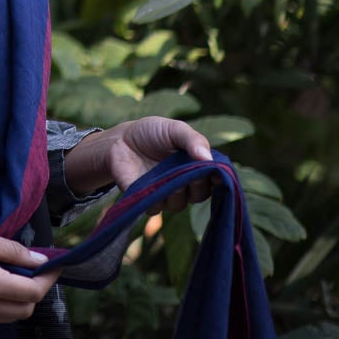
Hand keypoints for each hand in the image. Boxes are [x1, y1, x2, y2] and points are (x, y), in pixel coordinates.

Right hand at [0, 222, 59, 323]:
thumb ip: (11, 251)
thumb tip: (39, 260)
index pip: (33, 292)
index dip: (48, 278)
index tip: (54, 265)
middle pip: (24, 310)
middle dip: (34, 291)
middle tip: (31, 269)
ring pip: (7, 316)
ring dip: (17, 300)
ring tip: (10, 274)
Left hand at [64, 116, 214, 209]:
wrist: (121, 139)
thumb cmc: (152, 133)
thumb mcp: (175, 129)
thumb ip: (193, 140)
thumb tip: (208, 159)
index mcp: (196, 167)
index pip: (215, 181)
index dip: (218, 180)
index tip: (214, 174)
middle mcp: (185, 185)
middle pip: (200, 195)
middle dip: (195, 184)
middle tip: (184, 169)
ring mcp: (166, 194)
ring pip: (178, 204)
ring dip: (173, 190)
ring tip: (162, 172)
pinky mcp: (146, 200)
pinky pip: (155, 209)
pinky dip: (153, 197)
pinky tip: (147, 182)